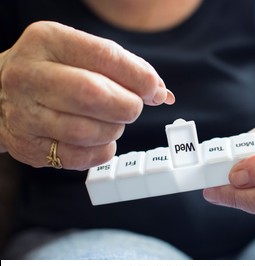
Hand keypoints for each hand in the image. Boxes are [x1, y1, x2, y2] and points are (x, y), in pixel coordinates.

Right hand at [0, 21, 173, 169]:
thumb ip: (124, 68)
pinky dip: (102, 151)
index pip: (105, 56)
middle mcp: (30, 76)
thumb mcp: (81, 54)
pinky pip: (79, 157)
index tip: (155, 90)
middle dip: (128, 106)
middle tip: (132, 107)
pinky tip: (101, 140)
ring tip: (112, 121)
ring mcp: (24, 114)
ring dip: (114, 130)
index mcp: (49, 41)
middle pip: (94, 95)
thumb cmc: (53, 71)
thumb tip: (162, 92)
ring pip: (88, 131)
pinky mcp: (28, 146)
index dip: (139, 77)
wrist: (0, 93)